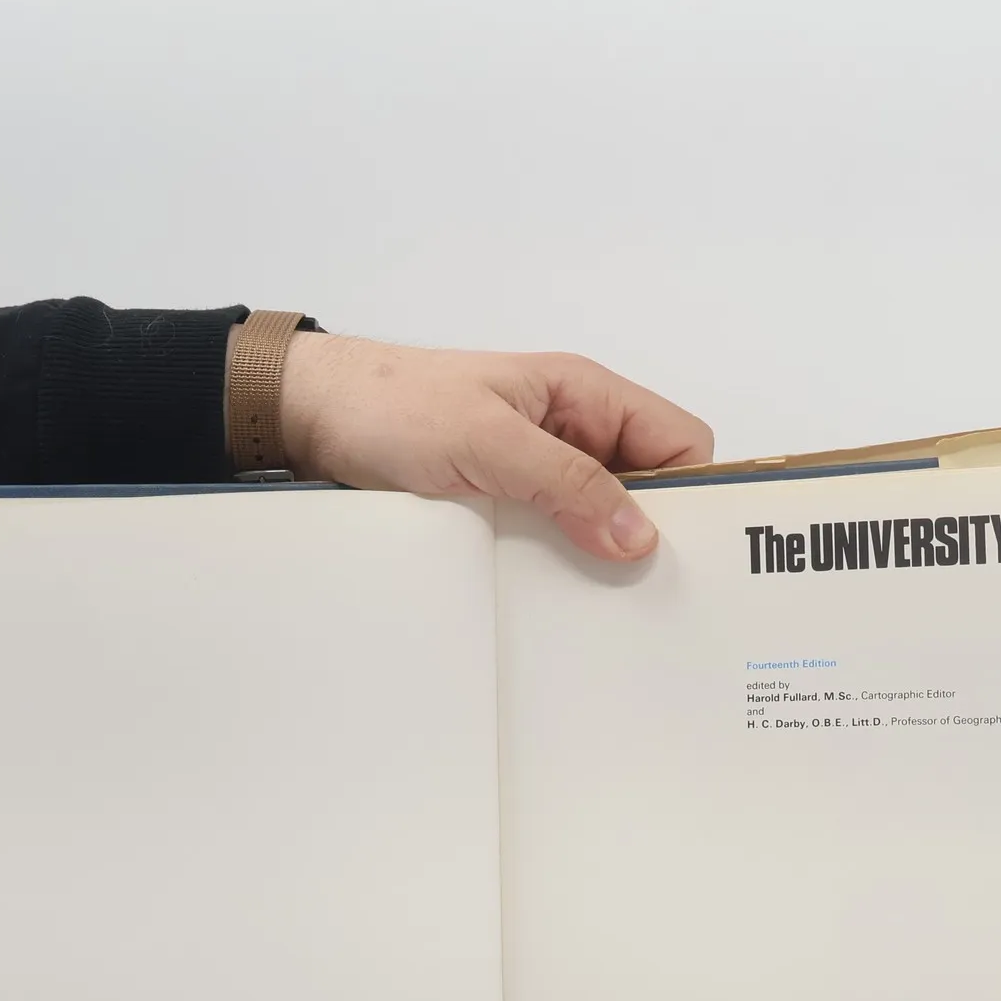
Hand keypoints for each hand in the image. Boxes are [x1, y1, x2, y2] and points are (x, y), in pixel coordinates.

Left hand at [280, 335, 714, 561]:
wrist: (309, 417)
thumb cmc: (389, 404)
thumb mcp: (486, 441)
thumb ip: (565, 482)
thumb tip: (638, 534)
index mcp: (582, 395)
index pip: (678, 441)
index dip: (691, 493)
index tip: (681, 550)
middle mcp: (569, 432)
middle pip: (645, 491)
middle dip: (646, 538)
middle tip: (639, 593)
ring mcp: (535, 472)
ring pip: (597, 523)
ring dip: (595, 559)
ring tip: (592, 605)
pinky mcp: (501, 505)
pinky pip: (551, 541)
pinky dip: (554, 568)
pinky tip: (545, 599)